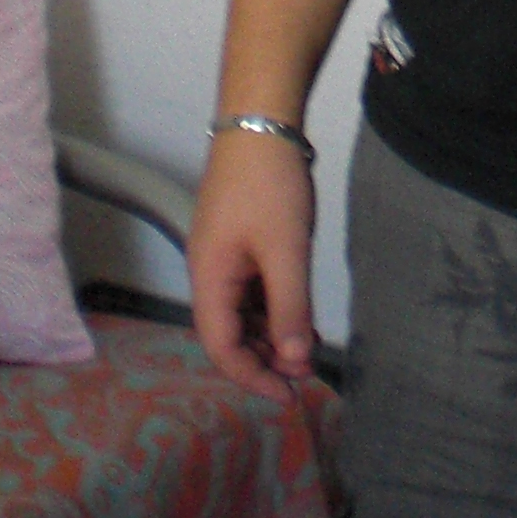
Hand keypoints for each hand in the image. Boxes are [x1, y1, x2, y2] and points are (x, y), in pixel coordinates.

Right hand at [187, 128, 319, 399]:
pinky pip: (253, 288)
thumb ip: (290, 308)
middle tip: (305, 375)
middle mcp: (210, 272)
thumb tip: (295, 361)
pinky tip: (302, 316)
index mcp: (209, 279)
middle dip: (265, 358)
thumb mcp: (286, 251)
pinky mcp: (241, 240)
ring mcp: (224, 255)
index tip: (287, 395)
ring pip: (243, 311)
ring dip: (271, 334)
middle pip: (230, 333)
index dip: (252, 376)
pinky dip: (274, 307)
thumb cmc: (269, 186)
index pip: (221, 347)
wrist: (261, 122)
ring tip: (307, 351)